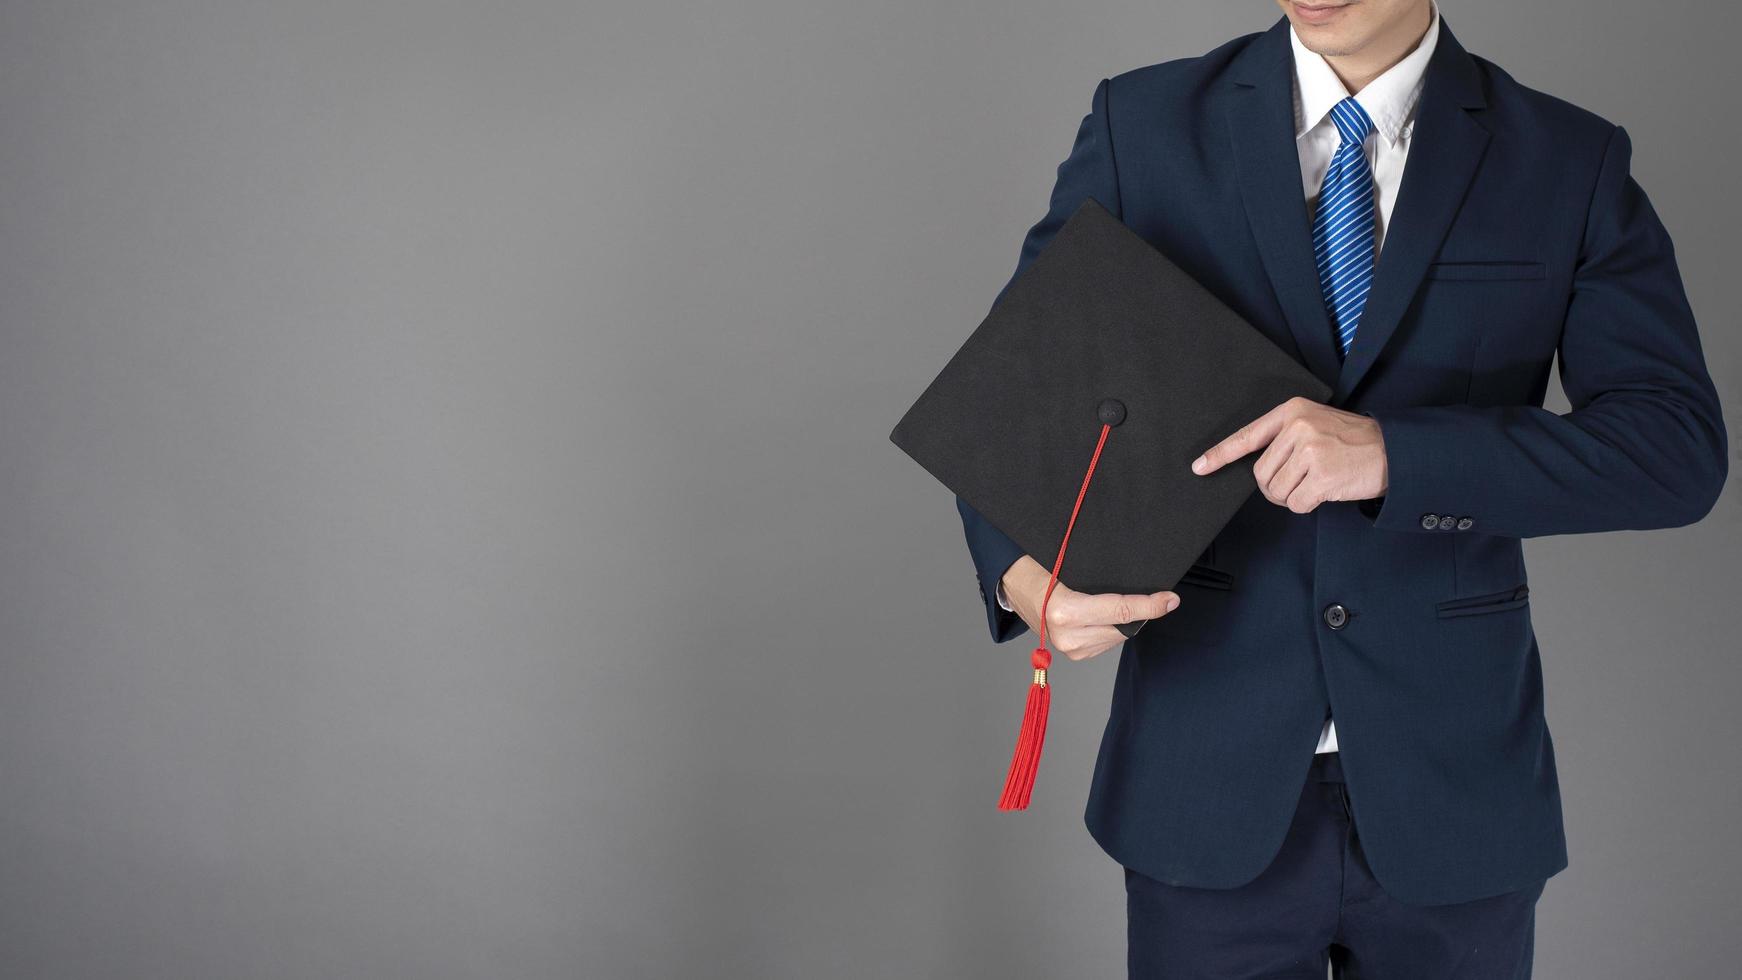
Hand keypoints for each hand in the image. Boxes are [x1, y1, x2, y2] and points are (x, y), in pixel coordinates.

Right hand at [999, 556, 1178, 660]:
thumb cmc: (1037, 567)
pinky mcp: (1074, 654)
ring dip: (1127, 621)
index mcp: (1065, 612)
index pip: (1121, 612)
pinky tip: (1105, 615)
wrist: (1013, 585)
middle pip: (1124, 626)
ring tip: (1117, 602)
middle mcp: (1068, 636)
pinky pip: (1107, 641)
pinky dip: (1114, 628)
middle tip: (1154, 595)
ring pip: (1118, 636)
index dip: (1150, 606)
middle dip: (1141, 611)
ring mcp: (1070, 649)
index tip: (1171, 599)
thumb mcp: (1067, 563)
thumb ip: (1101, 576)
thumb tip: (1139, 583)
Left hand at [1191, 397, 1387, 512]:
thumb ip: (1285, 438)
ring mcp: (1310, 451)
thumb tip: (1258, 470)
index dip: (1221, 454)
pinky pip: (1296, 504)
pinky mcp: (1322, 477)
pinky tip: (1326, 490)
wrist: (1393, 450)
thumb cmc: (1352, 441)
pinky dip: (1308, 505)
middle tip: (1301, 481)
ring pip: (1277, 491)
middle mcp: (1298, 428)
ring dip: (1293, 496)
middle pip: (1261, 474)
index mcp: (1292, 411)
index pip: (1248, 435)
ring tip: (1318, 481)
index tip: (1199, 466)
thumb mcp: (1316, 423)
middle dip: (1275, 486)